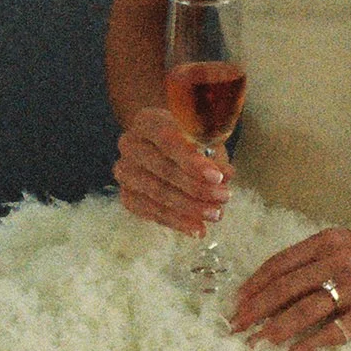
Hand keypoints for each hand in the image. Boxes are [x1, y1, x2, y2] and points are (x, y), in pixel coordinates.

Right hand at [115, 103, 227, 235]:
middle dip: (197, 187)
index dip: (192, 161)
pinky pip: (152, 213)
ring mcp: (125, 172)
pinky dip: (177, 222)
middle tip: (224, 197)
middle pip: (163, 169)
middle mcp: (130, 144)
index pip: (168, 140)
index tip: (217, 177)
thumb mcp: (206, 140)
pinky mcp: (127, 196)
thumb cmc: (190, 140)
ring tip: (216, 214)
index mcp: (147, 120)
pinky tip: (197, 229)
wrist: (165, 148)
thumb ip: (214, 155)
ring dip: (190, 208)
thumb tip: (225, 176)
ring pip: (158, 194)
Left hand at [228, 227, 350, 350]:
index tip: (236, 303)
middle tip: (235, 329)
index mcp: (327, 241)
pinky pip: (337, 331)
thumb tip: (275, 284)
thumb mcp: (346, 243)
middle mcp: (338, 260)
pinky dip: (312, 345)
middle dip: (255, 310)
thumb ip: (314, 258)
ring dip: (276, 329)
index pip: (279, 264)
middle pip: (286, 288)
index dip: (254, 284)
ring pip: (305, 310)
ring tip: (256, 345)